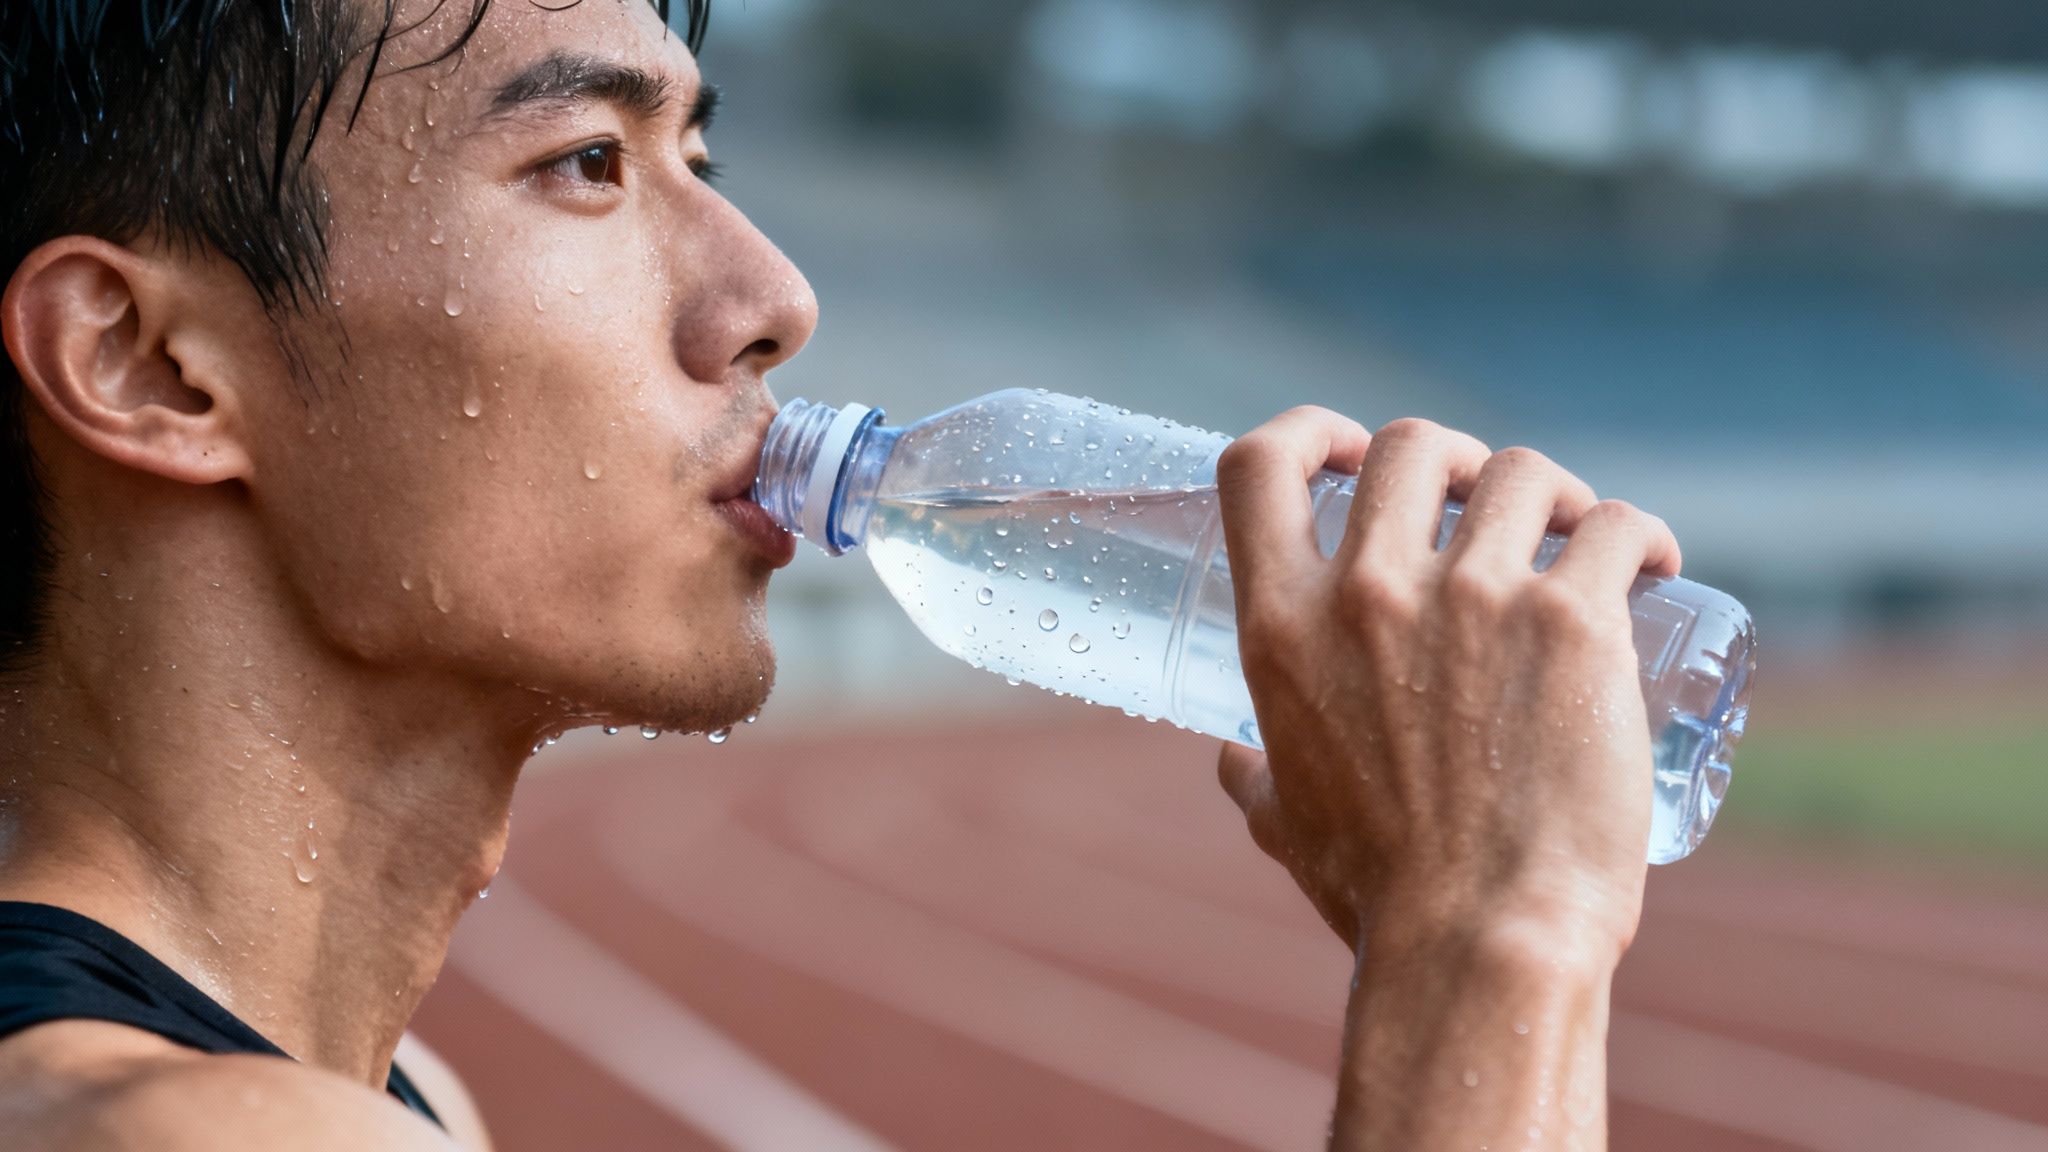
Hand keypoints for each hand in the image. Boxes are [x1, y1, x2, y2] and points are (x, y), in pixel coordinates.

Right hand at [1213, 412, 1679, 963]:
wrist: (1480, 944)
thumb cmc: (1380, 894)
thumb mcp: (1283, 820)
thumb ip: (1254, 777)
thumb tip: (1233, 759)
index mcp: (1281, 630)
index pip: (1258, 464)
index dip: (1309, 431)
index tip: (1350, 452)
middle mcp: (1365, 594)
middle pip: (1408, 445)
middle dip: (1454, 458)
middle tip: (1488, 506)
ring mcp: (1471, 600)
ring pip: (1518, 472)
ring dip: (1551, 493)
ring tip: (1578, 536)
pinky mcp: (1572, 624)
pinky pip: (1614, 526)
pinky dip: (1638, 533)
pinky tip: (1653, 564)